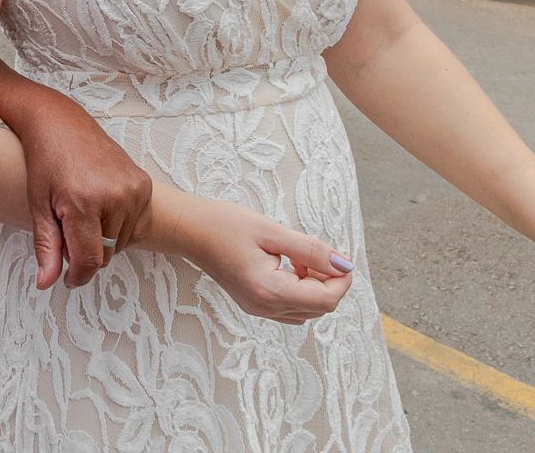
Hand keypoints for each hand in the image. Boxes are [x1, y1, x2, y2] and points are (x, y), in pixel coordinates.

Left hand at [11, 104, 153, 289]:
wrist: (63, 124)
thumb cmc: (45, 164)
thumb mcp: (38, 206)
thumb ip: (46, 247)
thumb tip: (46, 284)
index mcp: (84, 202)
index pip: (89, 260)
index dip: (77, 276)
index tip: (68, 279)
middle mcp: (115, 196)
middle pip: (107, 254)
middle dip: (87, 253)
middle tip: (68, 231)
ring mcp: (134, 189)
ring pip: (122, 244)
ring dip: (103, 242)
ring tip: (83, 216)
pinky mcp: (145, 185)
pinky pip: (137, 228)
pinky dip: (121, 229)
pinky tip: (102, 211)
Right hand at [175, 196, 355, 324]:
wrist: (189, 230)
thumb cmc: (225, 225)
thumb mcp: (272, 231)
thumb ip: (312, 250)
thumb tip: (344, 265)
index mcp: (270, 291)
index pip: (326, 300)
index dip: (341, 279)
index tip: (339, 256)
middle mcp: (264, 308)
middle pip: (320, 308)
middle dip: (327, 281)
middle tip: (310, 252)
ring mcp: (258, 310)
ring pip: (307, 309)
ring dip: (314, 286)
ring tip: (296, 257)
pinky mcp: (255, 305)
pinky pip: (291, 307)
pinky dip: (299, 289)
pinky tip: (287, 266)